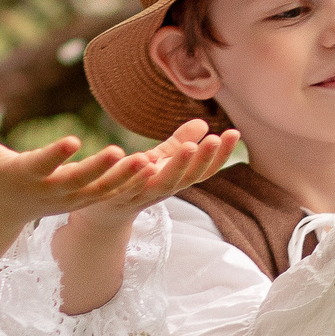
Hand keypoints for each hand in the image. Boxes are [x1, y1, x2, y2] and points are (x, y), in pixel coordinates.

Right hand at [0, 113, 152, 282]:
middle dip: (100, 168)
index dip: (55, 155)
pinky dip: (129, 185)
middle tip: (121, 152)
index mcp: (27, 176)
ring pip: (101, 191)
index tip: (72, 141)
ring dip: (125, 178)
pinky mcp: (82, 202)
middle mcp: (51, 190)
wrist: (2, 212)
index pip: (42, 164)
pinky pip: (110, 195)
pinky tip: (152, 170)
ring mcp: (69, 199)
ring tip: (148, 161)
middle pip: (79, 181)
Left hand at [65, 120, 241, 226]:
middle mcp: (162, 191)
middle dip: (203, 159)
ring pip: (163, 185)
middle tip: (215, 140)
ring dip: (177, 167)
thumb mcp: (158, 160)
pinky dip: (139, 177)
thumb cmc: (133, 182)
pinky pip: (129, 188)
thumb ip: (179, 144)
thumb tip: (204, 122)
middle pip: (188, 178)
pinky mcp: (117, 196)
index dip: (220, 154)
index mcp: (175, 181)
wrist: (100, 213)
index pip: (204, 169)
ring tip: (189, 147)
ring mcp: (141, 196)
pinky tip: (147, 161)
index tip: (235, 133)